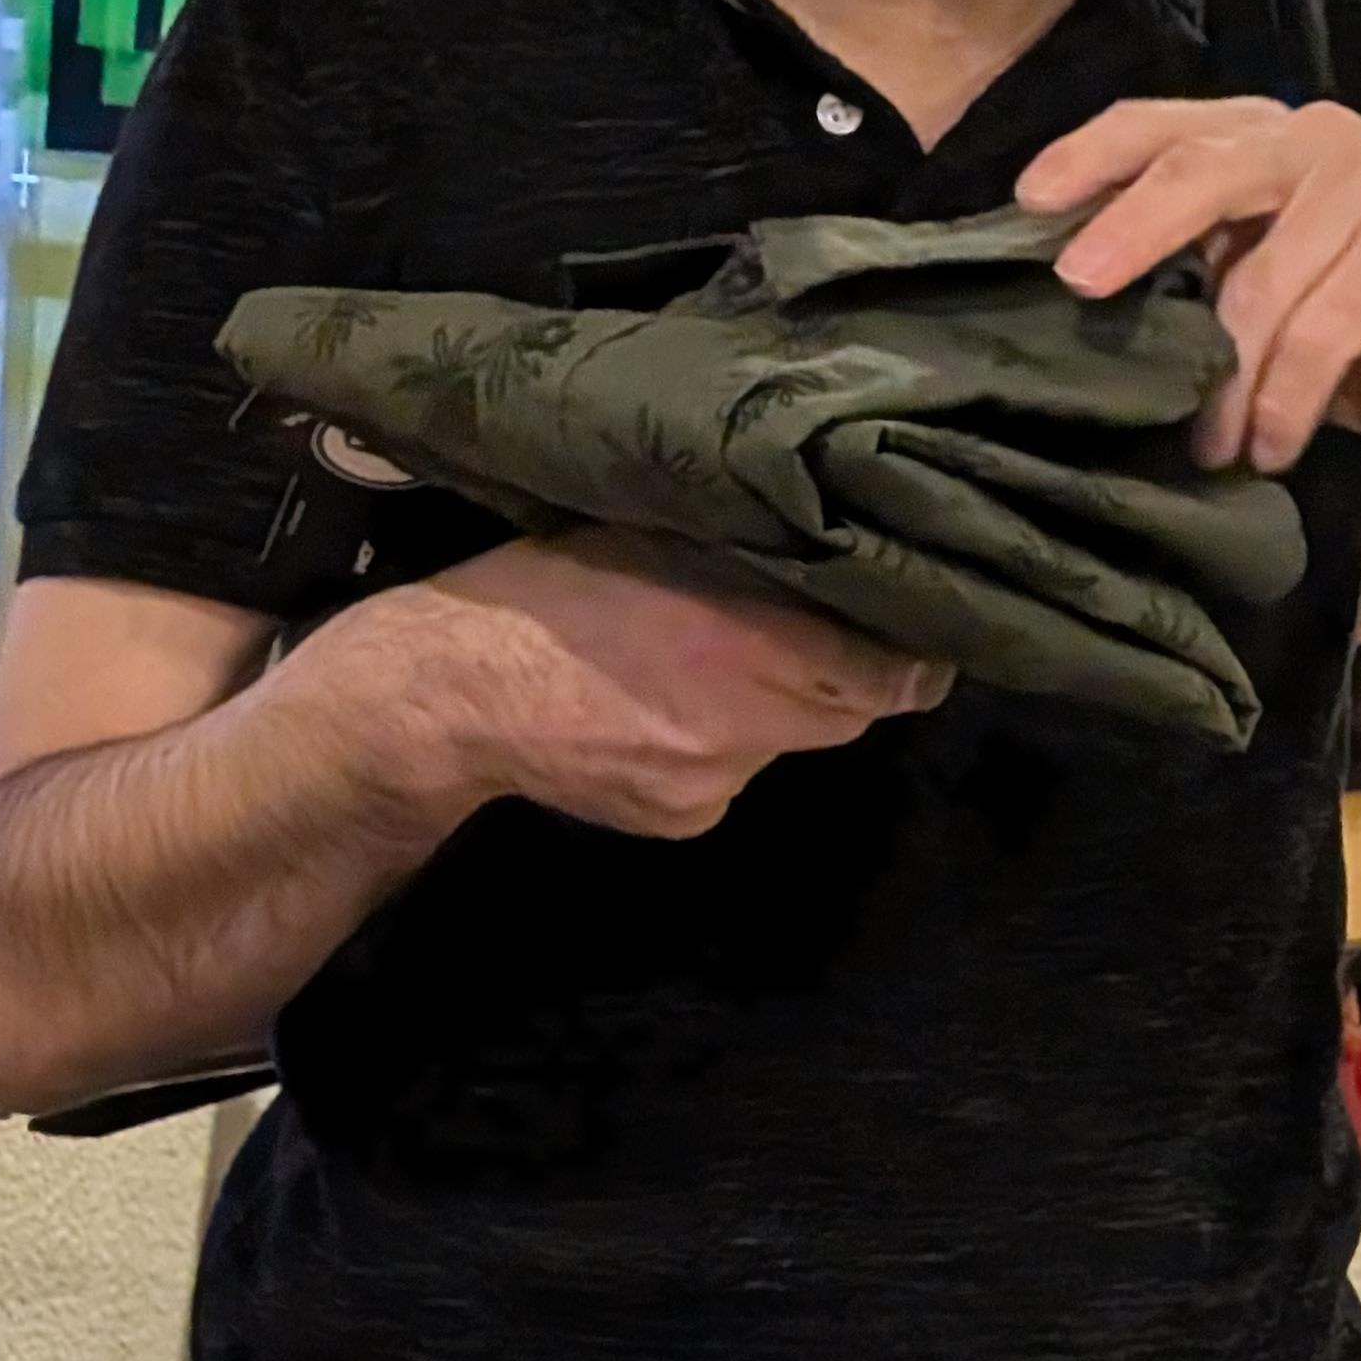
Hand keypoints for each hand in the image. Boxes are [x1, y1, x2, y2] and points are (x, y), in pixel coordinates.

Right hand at [331, 526, 950, 841]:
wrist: (446, 695)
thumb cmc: (549, 588)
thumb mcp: (658, 538)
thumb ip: (754, 557)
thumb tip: (831, 548)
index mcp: (756, 645)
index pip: (895, 673)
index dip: (913, 649)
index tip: (914, 623)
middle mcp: (754, 728)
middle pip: (851, 713)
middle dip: (845, 673)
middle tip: (811, 626)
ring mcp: (718, 785)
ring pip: (785, 744)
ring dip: (774, 707)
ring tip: (706, 662)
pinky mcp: (681, 821)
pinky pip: (729, 778)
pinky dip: (716, 747)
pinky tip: (655, 712)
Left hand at [1017, 95, 1360, 473]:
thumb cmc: (1328, 331)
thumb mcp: (1235, 280)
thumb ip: (1173, 256)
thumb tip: (1057, 278)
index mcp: (1256, 134)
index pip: (1159, 123)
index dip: (1090, 156)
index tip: (1027, 202)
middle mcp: (1313, 142)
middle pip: (1202, 170)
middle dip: (1133, 227)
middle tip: (1078, 284)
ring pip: (1260, 281)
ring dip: (1224, 377)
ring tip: (1207, 445)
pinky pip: (1318, 337)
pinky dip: (1282, 403)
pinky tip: (1267, 448)